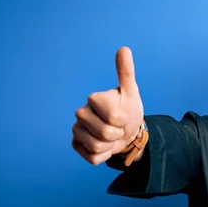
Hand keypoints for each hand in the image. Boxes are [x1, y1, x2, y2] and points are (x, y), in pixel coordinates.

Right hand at [72, 47, 143, 164]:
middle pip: (104, 133)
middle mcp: (81, 113)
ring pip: (97, 147)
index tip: (124, 114)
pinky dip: (104, 156)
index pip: (113, 116)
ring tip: (111, 136)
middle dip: (117, 134)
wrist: (127, 131)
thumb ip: (126, 73)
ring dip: (111, 145)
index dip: (123, 119)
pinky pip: (93, 158)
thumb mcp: (131, 93)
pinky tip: (105, 146)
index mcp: (93, 98)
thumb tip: (124, 48)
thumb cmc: (128, 110)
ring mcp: (77, 130)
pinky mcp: (76, 145)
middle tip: (118, 127)